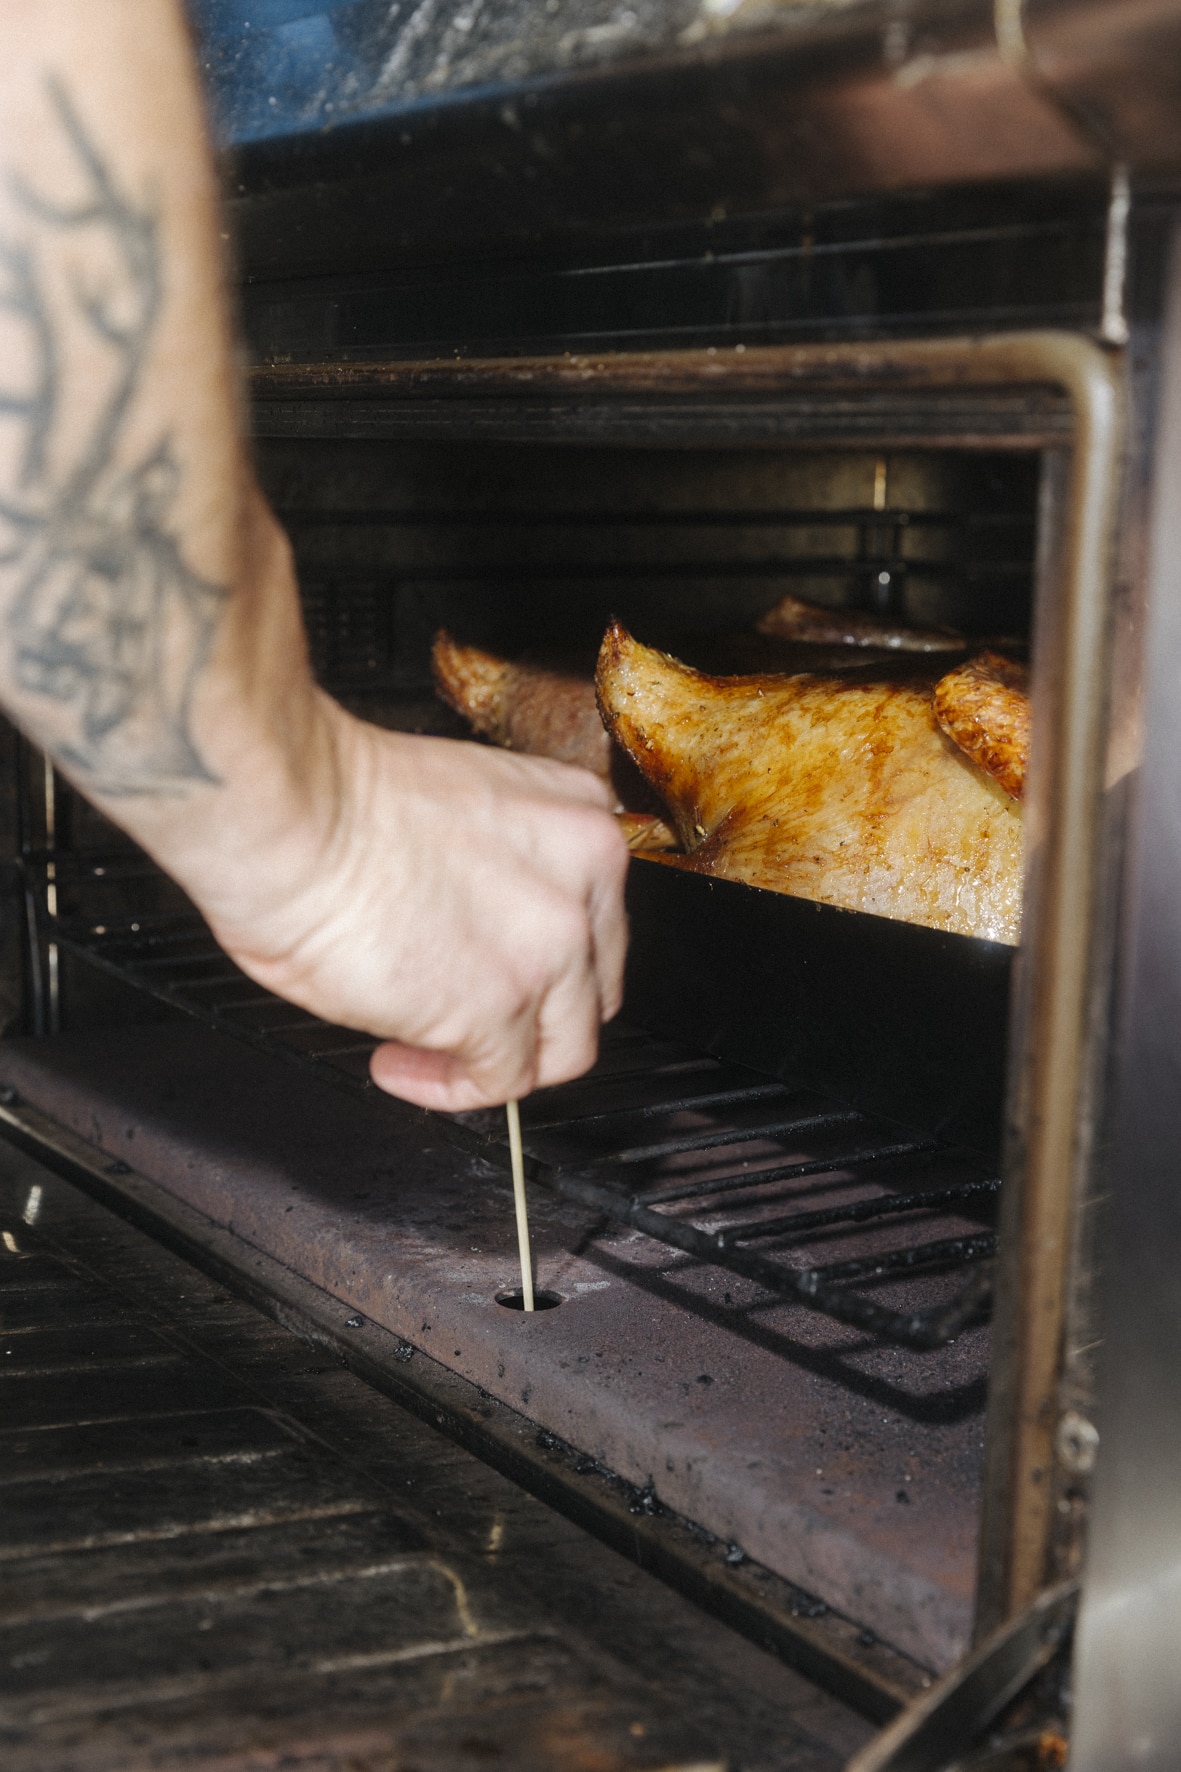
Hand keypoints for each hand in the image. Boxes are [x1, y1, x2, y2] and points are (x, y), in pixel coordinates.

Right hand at [204, 701, 629, 1111]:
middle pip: (591, 985)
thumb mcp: (466, 808)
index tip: (495, 966)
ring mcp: (553, 948)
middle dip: (531, 1012)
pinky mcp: (501, 1009)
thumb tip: (482, 933)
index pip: (596, 917)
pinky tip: (397, 1065)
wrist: (287, 813)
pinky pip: (500, 1083)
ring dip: (495, 1061)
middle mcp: (587, 878)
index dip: (544, 955)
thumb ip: (505, 870)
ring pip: (564, 1046)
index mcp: (578, 819)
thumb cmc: (333, 800)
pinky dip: (448, 1089)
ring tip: (421, 1051)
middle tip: (464, 1016)